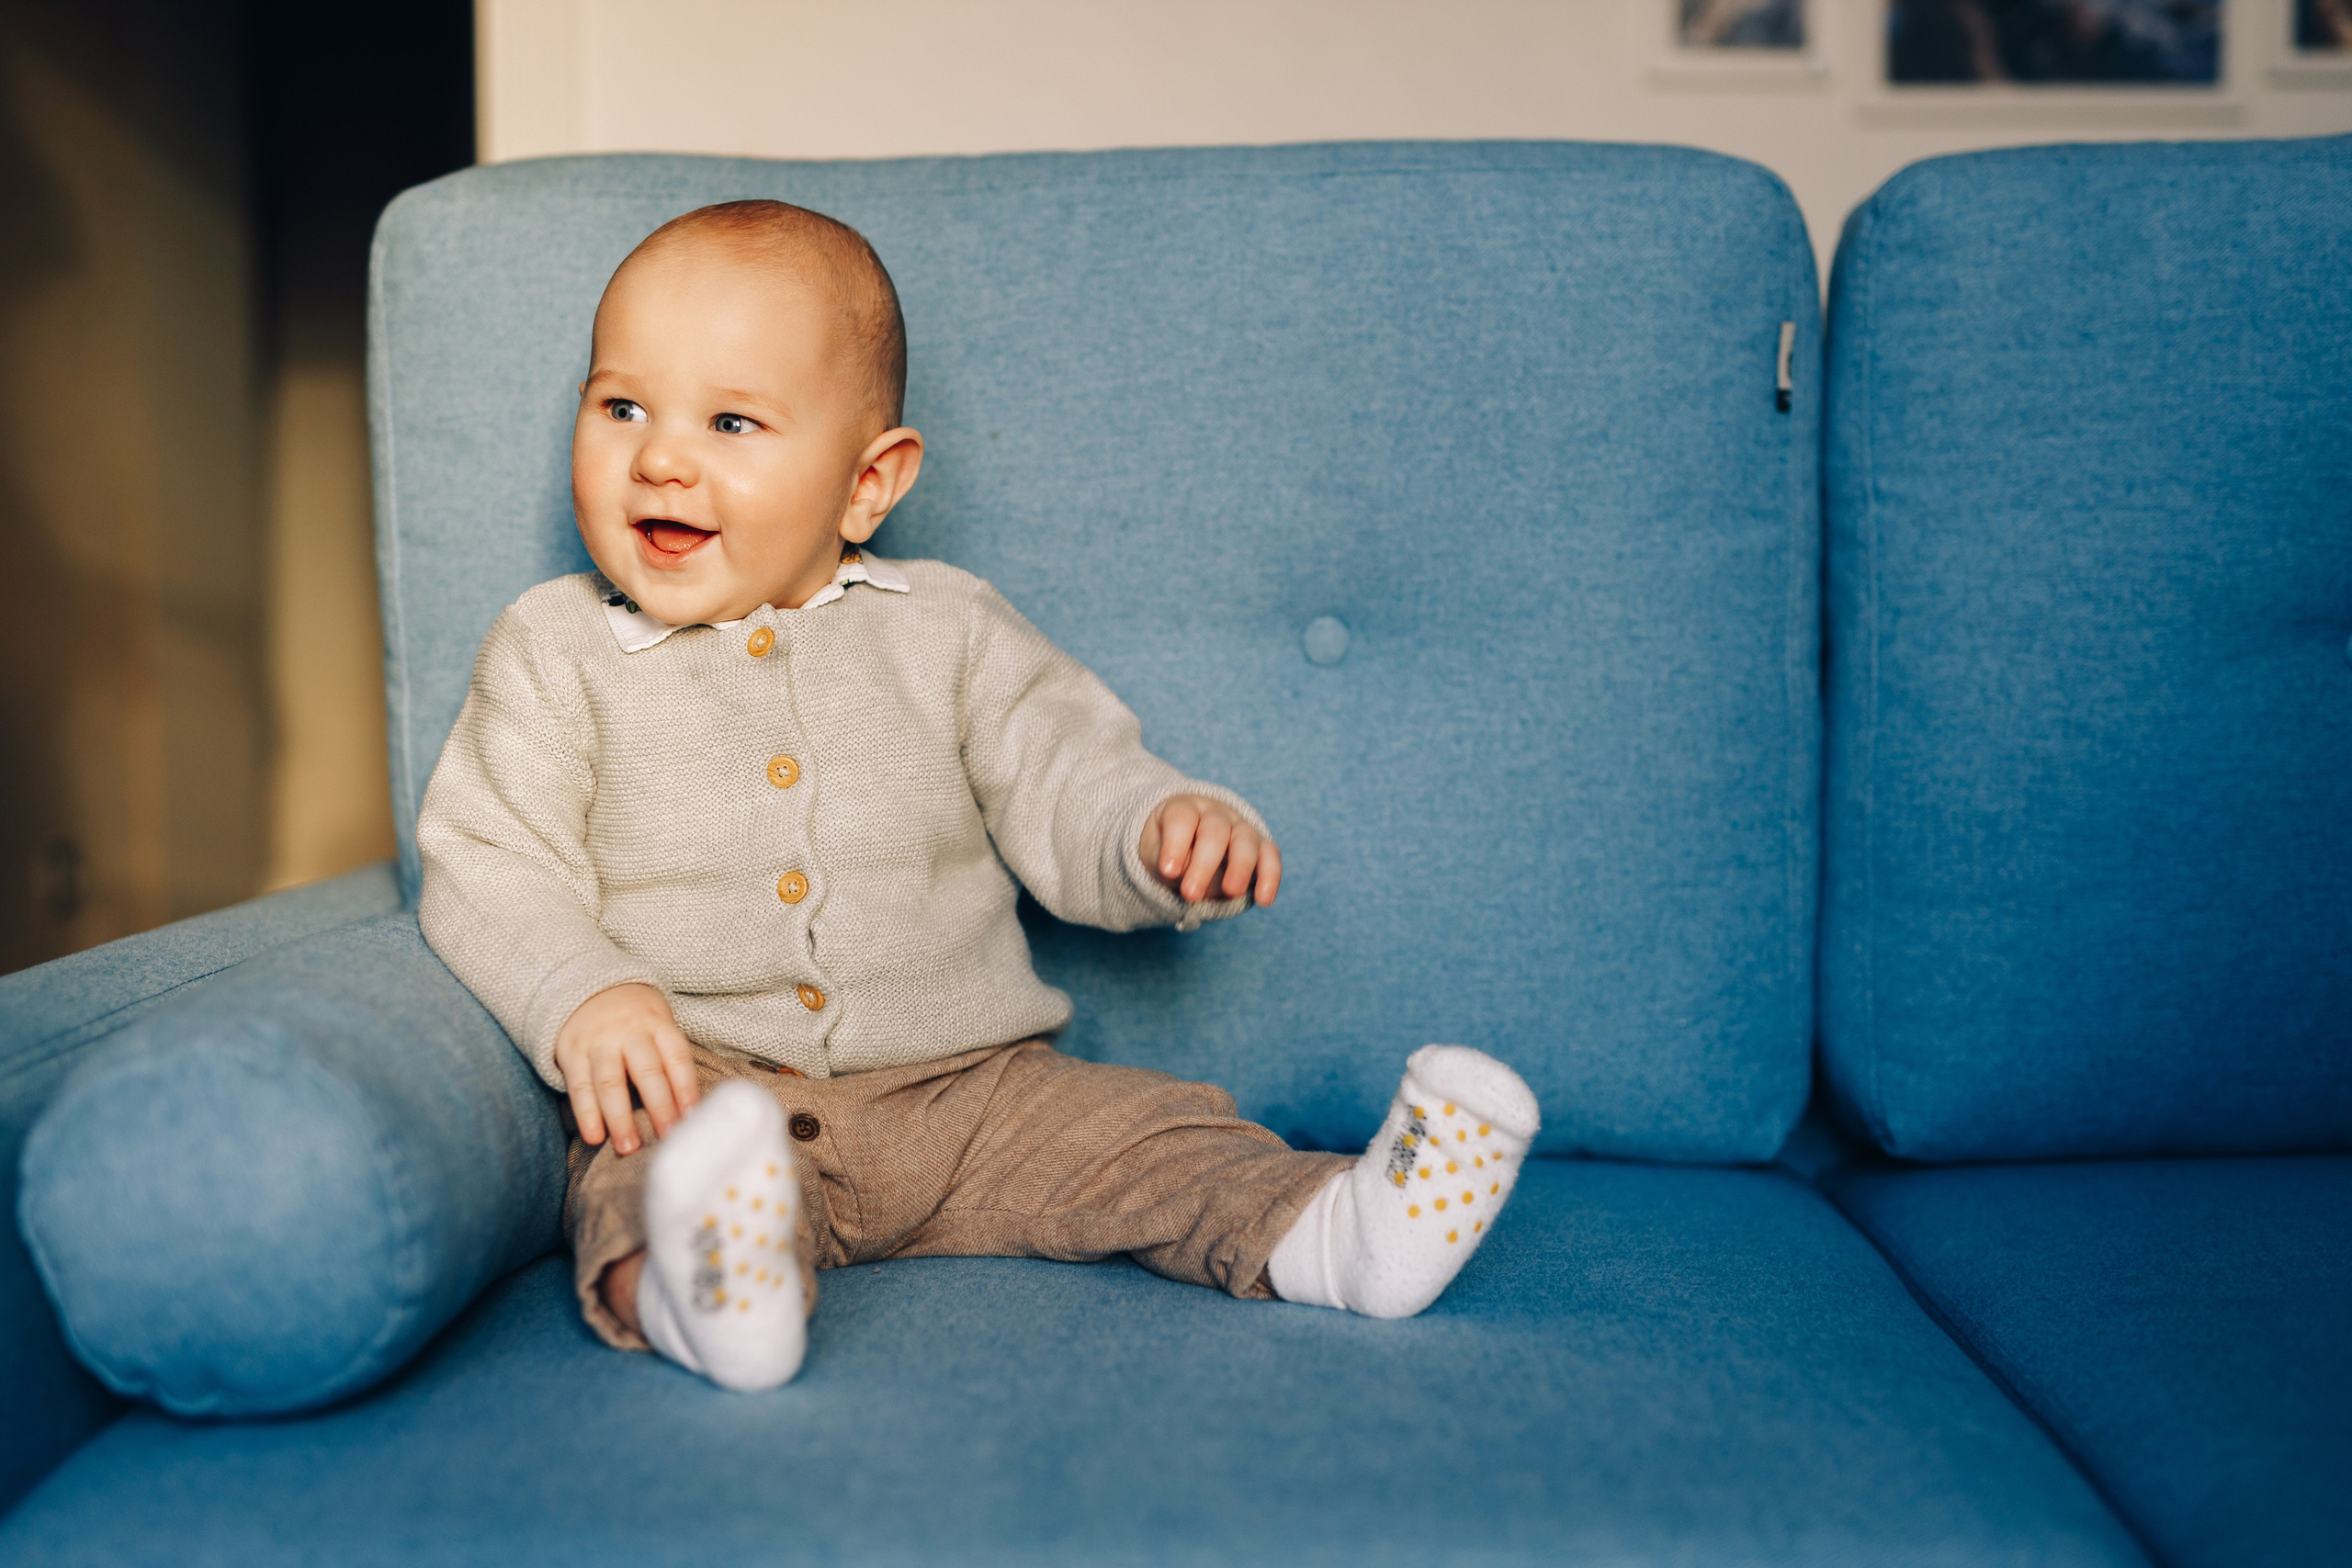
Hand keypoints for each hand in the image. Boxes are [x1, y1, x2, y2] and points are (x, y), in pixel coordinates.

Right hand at [553, 983, 700, 1154]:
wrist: (588, 988)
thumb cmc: (636, 1020)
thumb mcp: (658, 1025)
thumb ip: (669, 1061)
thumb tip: (688, 1111)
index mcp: (658, 1024)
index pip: (677, 1056)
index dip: (686, 1087)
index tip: (693, 1117)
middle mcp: (629, 1032)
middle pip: (646, 1071)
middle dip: (659, 1106)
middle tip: (668, 1138)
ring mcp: (598, 1042)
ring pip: (610, 1082)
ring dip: (619, 1117)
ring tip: (628, 1147)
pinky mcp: (572, 1053)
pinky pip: (580, 1086)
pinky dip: (586, 1113)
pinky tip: (594, 1137)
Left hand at [1140, 794, 1281, 907]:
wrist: (1188, 850)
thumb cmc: (1168, 853)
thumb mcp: (1156, 856)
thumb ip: (1170, 864)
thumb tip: (1185, 872)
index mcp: (1184, 809)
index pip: (1182, 818)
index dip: (1175, 843)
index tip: (1168, 871)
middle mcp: (1215, 814)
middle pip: (1215, 831)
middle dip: (1204, 864)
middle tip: (1190, 894)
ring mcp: (1241, 828)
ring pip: (1246, 841)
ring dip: (1240, 867)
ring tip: (1231, 892)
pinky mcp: (1261, 847)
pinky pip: (1270, 857)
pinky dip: (1270, 877)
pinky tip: (1264, 900)